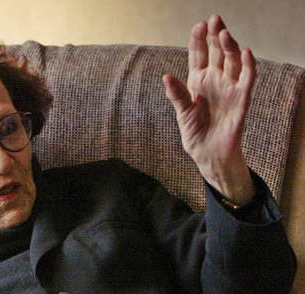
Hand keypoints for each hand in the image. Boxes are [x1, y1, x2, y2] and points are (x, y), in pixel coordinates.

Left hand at [163, 14, 255, 204]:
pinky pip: (247, 78)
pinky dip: (248, 65)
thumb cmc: (195, 132)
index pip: (199, 55)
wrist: (209, 153)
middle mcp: (215, 80)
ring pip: (232, 61)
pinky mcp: (242, 99)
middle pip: (217, 53)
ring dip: (229, 47)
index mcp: (198, 81)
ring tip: (224, 33)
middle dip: (215, 36)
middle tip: (215, 19)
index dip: (199, 40)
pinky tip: (245, 52)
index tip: (198, 26)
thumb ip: (177, 94)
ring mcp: (229, 88)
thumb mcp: (182, 112)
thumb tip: (166, 77)